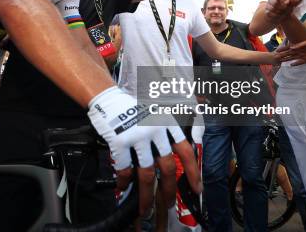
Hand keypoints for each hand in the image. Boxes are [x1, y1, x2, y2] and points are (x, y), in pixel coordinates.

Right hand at [87, 87, 201, 215]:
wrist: (108, 98)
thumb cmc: (130, 108)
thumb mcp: (154, 114)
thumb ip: (164, 133)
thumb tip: (169, 160)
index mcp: (166, 123)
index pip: (185, 150)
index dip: (193, 171)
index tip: (197, 187)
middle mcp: (154, 130)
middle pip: (168, 167)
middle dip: (169, 189)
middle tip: (168, 203)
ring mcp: (137, 137)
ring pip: (147, 173)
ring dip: (146, 195)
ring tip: (145, 207)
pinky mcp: (121, 142)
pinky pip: (125, 168)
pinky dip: (124, 181)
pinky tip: (123, 187)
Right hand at [265, 0, 299, 22]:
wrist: (282, 16)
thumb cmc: (287, 8)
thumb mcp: (291, 5)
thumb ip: (293, 2)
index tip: (287, 3)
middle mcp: (271, 0)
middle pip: (274, 2)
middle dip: (281, 7)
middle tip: (286, 9)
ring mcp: (268, 6)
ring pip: (272, 8)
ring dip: (279, 12)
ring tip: (283, 14)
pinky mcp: (266, 11)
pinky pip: (269, 13)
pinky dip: (275, 15)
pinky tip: (279, 17)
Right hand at [277, 40, 305, 65]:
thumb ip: (300, 45)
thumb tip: (291, 48)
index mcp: (299, 46)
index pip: (289, 48)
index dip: (283, 49)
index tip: (276, 51)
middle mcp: (300, 51)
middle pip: (290, 53)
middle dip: (283, 55)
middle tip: (276, 57)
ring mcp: (304, 55)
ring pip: (293, 58)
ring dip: (287, 59)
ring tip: (281, 61)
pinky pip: (300, 62)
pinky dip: (295, 63)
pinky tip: (291, 65)